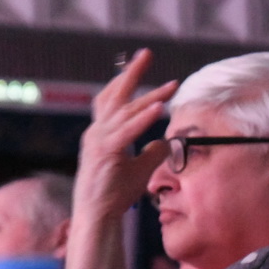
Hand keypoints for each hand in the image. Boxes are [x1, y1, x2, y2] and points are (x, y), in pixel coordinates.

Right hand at [76, 49, 177, 220]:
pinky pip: (127, 132)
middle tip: (147, 53)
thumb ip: (152, 151)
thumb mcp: (140, 168)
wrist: (97, 215)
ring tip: (172, 86)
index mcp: (102, 133)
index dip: (126, 80)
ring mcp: (99, 142)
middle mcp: (97, 132)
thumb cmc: (115, 193)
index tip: (142, 62)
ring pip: (125, 112)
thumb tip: (166, 140)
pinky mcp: (105, 154)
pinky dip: (143, 119)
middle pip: (115, 95)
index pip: (113, 99)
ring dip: (150, 97)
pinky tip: (161, 108)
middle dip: (133, 73)